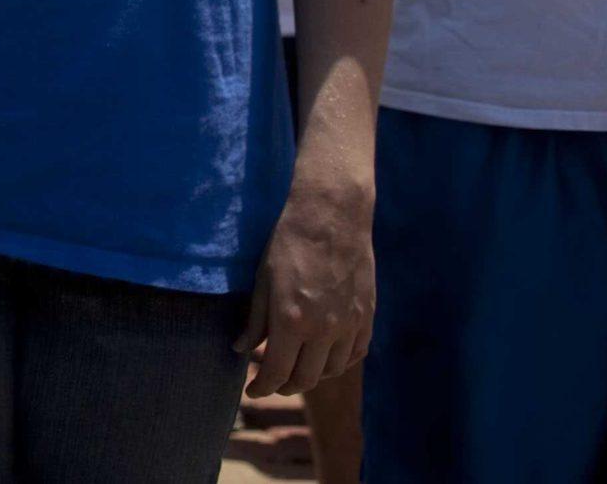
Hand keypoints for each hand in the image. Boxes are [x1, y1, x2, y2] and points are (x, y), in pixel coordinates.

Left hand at [237, 175, 373, 396]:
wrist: (332, 216)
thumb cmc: (289, 242)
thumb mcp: (262, 280)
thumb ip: (254, 320)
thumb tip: (240, 349)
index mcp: (292, 321)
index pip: (276, 372)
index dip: (261, 387)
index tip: (251, 390)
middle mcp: (324, 330)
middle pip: (305, 379)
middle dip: (284, 387)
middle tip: (271, 382)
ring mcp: (349, 325)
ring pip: (331, 371)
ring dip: (312, 376)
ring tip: (296, 369)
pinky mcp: (367, 316)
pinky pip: (356, 354)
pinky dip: (339, 363)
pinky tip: (325, 358)